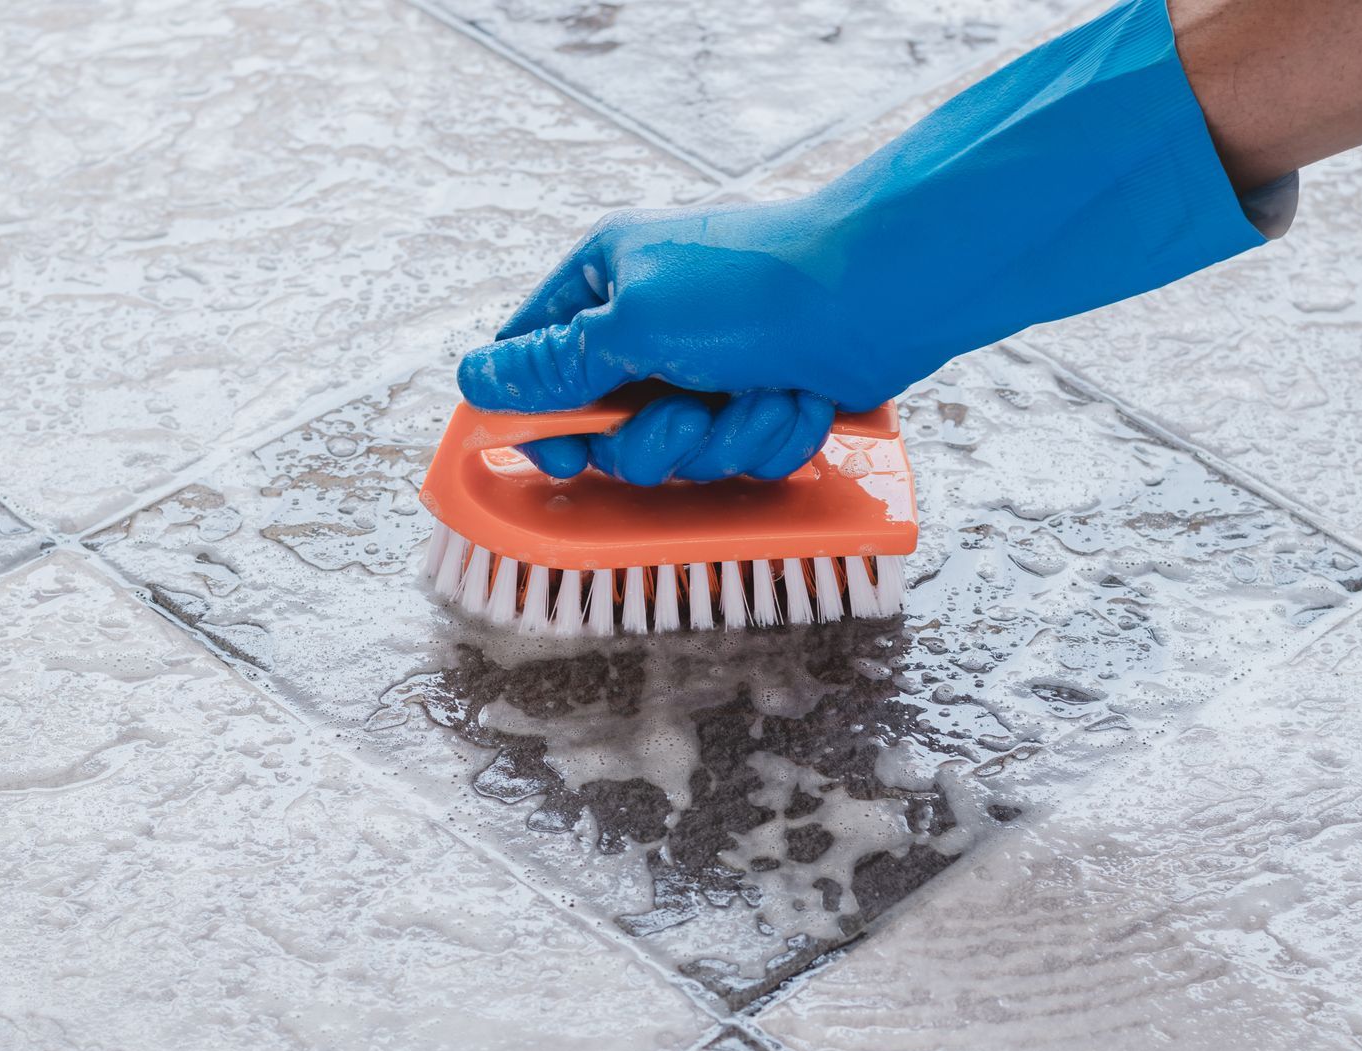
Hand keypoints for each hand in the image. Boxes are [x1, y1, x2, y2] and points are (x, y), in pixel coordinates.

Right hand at [459, 0, 1279, 483]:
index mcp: (605, 282)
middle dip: (656, 443)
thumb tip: (476, 380)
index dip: (543, 423)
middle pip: (609, 432)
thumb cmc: (759, 288)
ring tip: (760, 394)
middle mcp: (654, 325)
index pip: (534, 364)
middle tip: (688, 416)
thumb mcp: (634, 324)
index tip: (564, 457)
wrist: (885, 292)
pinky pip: (742, 458)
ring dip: (724, 440)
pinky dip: (772, 437)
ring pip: (681, 456)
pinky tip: (798, 398)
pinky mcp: (765, 400)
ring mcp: (712, 367)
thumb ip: (554, 367)